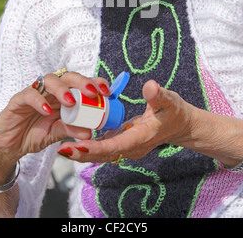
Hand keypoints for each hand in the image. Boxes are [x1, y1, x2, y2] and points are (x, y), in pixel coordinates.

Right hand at [0, 73, 110, 172]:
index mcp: (63, 95)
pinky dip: (40, 101)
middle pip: (68, 77)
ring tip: (72, 102)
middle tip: (93, 93)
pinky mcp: (18, 99)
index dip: (94, 83)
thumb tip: (89, 133)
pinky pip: (29, 94)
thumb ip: (71, 130)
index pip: (81, 83)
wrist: (10, 145)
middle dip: (82, 82)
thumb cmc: (35, 134)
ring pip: (50, 80)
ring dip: (62, 89)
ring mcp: (35, 92)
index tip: (107, 91)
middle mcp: (51, 90)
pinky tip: (47, 111)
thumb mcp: (57, 133)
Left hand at [57, 79, 193, 162]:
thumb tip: (150, 86)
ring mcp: (128, 148)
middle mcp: (132, 147)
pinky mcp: (124, 144)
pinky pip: (104, 148)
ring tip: (62, 148)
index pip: (115, 145)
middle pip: (104, 155)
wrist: (181, 125)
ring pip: (102, 154)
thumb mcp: (169, 100)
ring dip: (83, 152)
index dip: (96, 147)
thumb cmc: (174, 111)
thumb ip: (158, 95)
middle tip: (61, 149)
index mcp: (141, 138)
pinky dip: (90, 147)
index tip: (78, 145)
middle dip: (83, 153)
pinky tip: (75, 141)